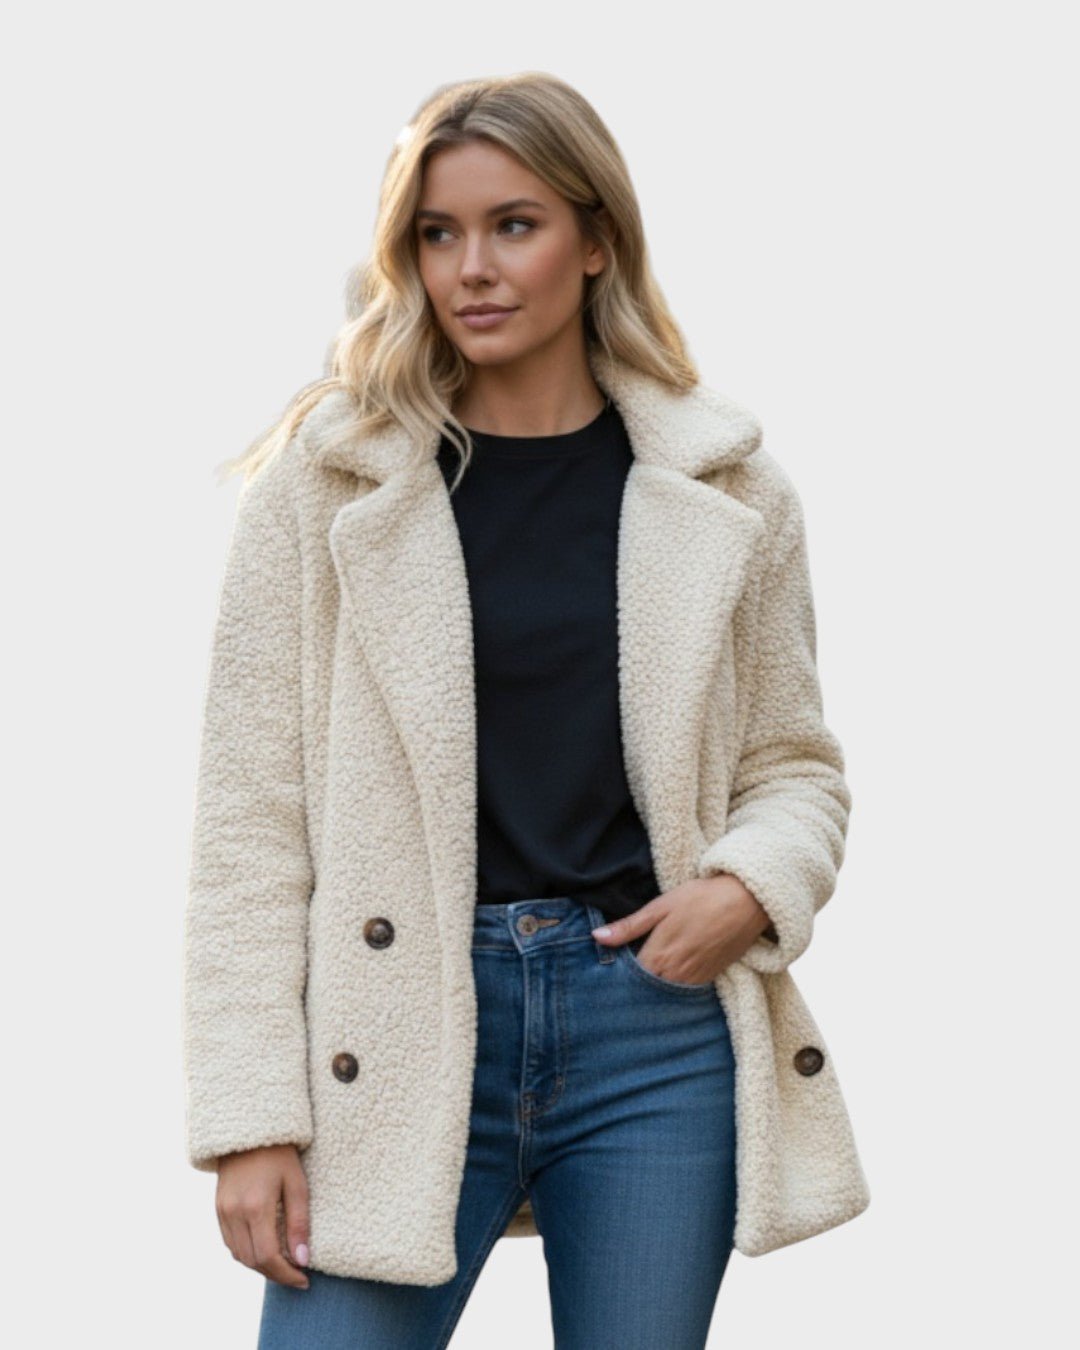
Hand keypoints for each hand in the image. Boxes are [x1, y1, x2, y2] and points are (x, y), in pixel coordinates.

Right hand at [216, 1143, 310, 1289]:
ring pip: (239, 1255)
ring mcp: (222, 1212)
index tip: (304, 1280)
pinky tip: (264, 1248)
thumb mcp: (297, 1183)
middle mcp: (234, 1213)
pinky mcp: (218, 1209)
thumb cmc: (280, 1154)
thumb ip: (299, 1223)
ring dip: (261, 1266)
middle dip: (275, 1274)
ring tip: (283, 1264)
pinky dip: (247, 1253)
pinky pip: (230, 1242)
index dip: (287, 1275)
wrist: (249, 1130)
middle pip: (252, 1261)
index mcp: (256, 1207)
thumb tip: (302, 1259)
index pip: (269, 1257)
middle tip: (297, 1275)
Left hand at [590, 875, 772, 982]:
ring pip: (665, 993)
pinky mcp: (710, 979)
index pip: (628, 978)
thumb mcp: (660, 907)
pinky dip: (674, 986)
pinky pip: (685, 991)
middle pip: (646, 989)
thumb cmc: (701, 898)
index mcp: (658, 957)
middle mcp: (675, 975)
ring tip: (647, 975)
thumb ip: (629, 926)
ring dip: (654, 988)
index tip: (608, 969)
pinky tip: (671, 974)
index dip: (617, 975)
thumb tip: (597, 937)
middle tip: (623, 977)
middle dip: (634, 985)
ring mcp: (694, 980)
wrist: (746, 902)